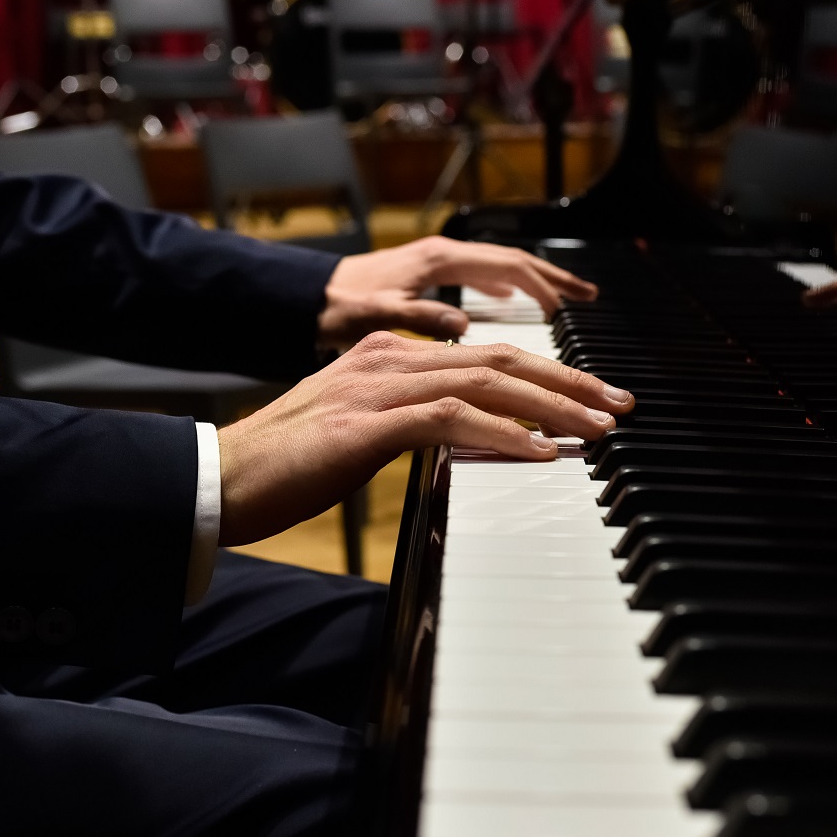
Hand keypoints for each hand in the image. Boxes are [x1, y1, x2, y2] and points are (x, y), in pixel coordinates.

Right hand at [217, 331, 630, 545]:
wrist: (218, 481)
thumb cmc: (285, 468)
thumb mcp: (361, 436)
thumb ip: (411, 425)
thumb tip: (466, 441)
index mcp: (389, 356)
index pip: (487, 356)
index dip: (549, 374)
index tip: (593, 400)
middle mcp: (389, 358)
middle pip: (501, 359)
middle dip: (569, 380)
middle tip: (619, 405)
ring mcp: (378, 387)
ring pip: (487, 382)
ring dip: (552, 406)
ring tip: (597, 429)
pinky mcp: (367, 424)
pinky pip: (450, 420)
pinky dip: (502, 434)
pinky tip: (539, 452)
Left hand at [319, 237, 598, 346]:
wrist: (300, 300)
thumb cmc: (333, 308)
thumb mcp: (373, 316)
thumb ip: (420, 319)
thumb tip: (464, 328)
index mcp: (439, 260)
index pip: (510, 266)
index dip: (548, 288)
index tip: (576, 310)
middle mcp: (444, 256)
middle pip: (516, 265)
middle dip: (557, 284)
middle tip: (590, 301)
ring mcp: (438, 265)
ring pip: (502, 270)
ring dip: (538, 286)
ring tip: (567, 302)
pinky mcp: (431, 278)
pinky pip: (483, 279)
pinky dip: (510, 290)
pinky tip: (516, 306)